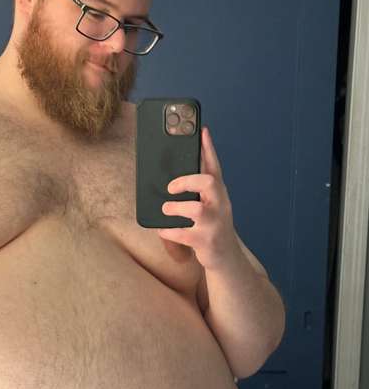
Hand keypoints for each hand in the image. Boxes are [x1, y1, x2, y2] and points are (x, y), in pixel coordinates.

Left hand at [157, 126, 239, 270]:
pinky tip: (162, 229)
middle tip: (171, 187)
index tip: (201, 131)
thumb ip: (199, 187)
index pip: (215, 166)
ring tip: (166, 209)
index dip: (208, 149)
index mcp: (219, 193)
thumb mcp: (210, 204)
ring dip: (176, 208)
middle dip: (188, 180)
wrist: (226, 257)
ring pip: (196, 209)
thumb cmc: (212, 225)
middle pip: (209, 182)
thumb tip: (176, 171)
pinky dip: (169, 231)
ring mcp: (214, 223)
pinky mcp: (205, 241)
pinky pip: (184, 234)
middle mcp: (220, 205)